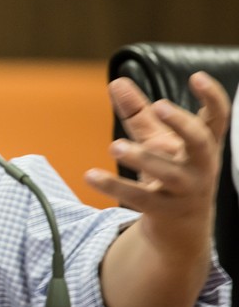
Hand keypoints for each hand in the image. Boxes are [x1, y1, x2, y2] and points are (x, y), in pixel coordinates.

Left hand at [87, 72, 230, 306]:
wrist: (179, 229)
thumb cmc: (170, 173)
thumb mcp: (156, 141)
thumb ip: (138, 113)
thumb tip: (117, 81)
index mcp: (203, 146)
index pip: (217, 120)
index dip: (213, 98)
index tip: (198, 77)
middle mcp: (202, 167)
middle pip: (200, 143)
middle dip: (182, 124)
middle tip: (158, 106)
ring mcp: (187, 192)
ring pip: (169, 173)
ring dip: (142, 158)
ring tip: (114, 146)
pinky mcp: (166, 212)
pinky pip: (141, 199)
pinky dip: (114, 186)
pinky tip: (90, 175)